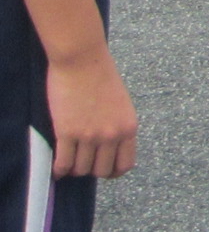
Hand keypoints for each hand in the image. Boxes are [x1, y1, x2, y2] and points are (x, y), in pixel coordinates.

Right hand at [46, 45, 136, 178]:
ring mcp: (90, 135)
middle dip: (91, 170)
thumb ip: (117, 126)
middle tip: (82, 162)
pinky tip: (57, 167)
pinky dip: (59, 169)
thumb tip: (108, 148)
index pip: (125, 164)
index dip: (112, 171)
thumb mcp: (120, 104)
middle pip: (101, 171)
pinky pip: (64, 163)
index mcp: (129, 126)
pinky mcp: (68, 132)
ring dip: (74, 169)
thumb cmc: (100, 76)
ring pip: (81, 170)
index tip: (102, 168)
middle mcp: (112, 134)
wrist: (82, 60)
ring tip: (69, 161)